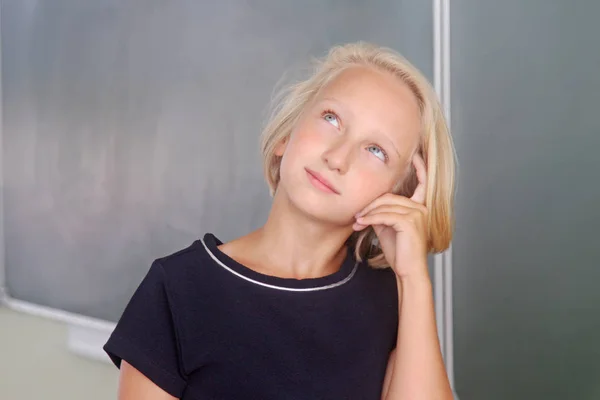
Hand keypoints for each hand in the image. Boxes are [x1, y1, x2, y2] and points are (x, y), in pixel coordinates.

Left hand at [353, 154, 428, 279]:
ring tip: (357, 222)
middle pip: (389, 196)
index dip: (420, 167)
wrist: (408, 270)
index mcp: (419, 207)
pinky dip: (370, 219)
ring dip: (367, 213)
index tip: (415, 154)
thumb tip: (368, 205)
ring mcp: (417, 214)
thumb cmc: (399, 250)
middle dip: (370, 205)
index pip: (423, 182)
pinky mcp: (410, 222)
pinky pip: (384, 215)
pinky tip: (361, 224)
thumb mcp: (388, 226)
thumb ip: (383, 211)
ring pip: (385, 205)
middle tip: (357, 216)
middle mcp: (421, 208)